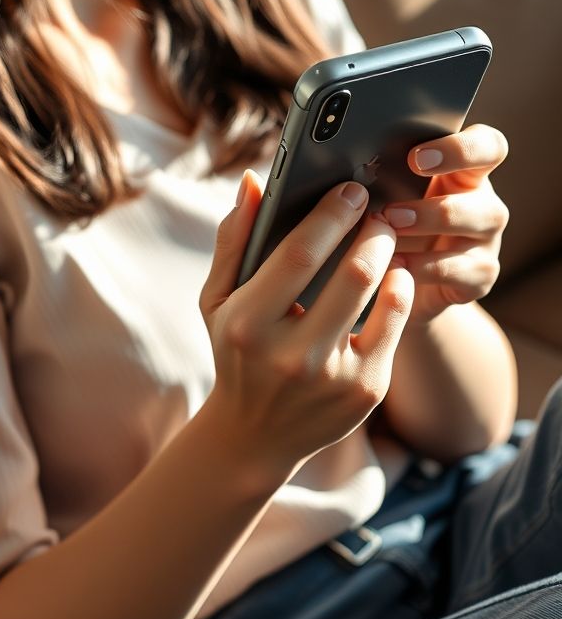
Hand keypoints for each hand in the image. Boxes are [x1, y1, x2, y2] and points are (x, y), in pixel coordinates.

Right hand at [199, 172, 414, 484]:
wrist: (254, 436)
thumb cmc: (235, 351)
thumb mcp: (218, 299)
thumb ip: (233, 240)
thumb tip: (253, 181)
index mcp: (247, 324)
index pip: (298, 254)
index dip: (331, 215)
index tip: (350, 189)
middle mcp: (289, 355)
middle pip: (352, 273)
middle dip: (372, 229)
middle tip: (378, 209)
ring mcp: (332, 378)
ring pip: (379, 295)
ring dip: (390, 253)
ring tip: (386, 234)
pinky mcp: (365, 391)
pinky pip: (395, 324)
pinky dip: (401, 289)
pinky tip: (397, 272)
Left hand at [383, 123, 508, 326]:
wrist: (408, 283)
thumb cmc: (400, 227)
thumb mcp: (394, 197)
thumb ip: (386, 177)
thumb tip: (347, 171)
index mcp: (466, 172)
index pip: (488, 145)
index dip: (460, 148)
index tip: (416, 159)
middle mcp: (483, 202)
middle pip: (482, 192)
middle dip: (431, 200)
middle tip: (390, 210)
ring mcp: (486, 240)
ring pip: (475, 224)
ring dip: (427, 225)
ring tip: (388, 231)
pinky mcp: (480, 274)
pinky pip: (459, 270)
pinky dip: (423, 267)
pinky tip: (393, 266)